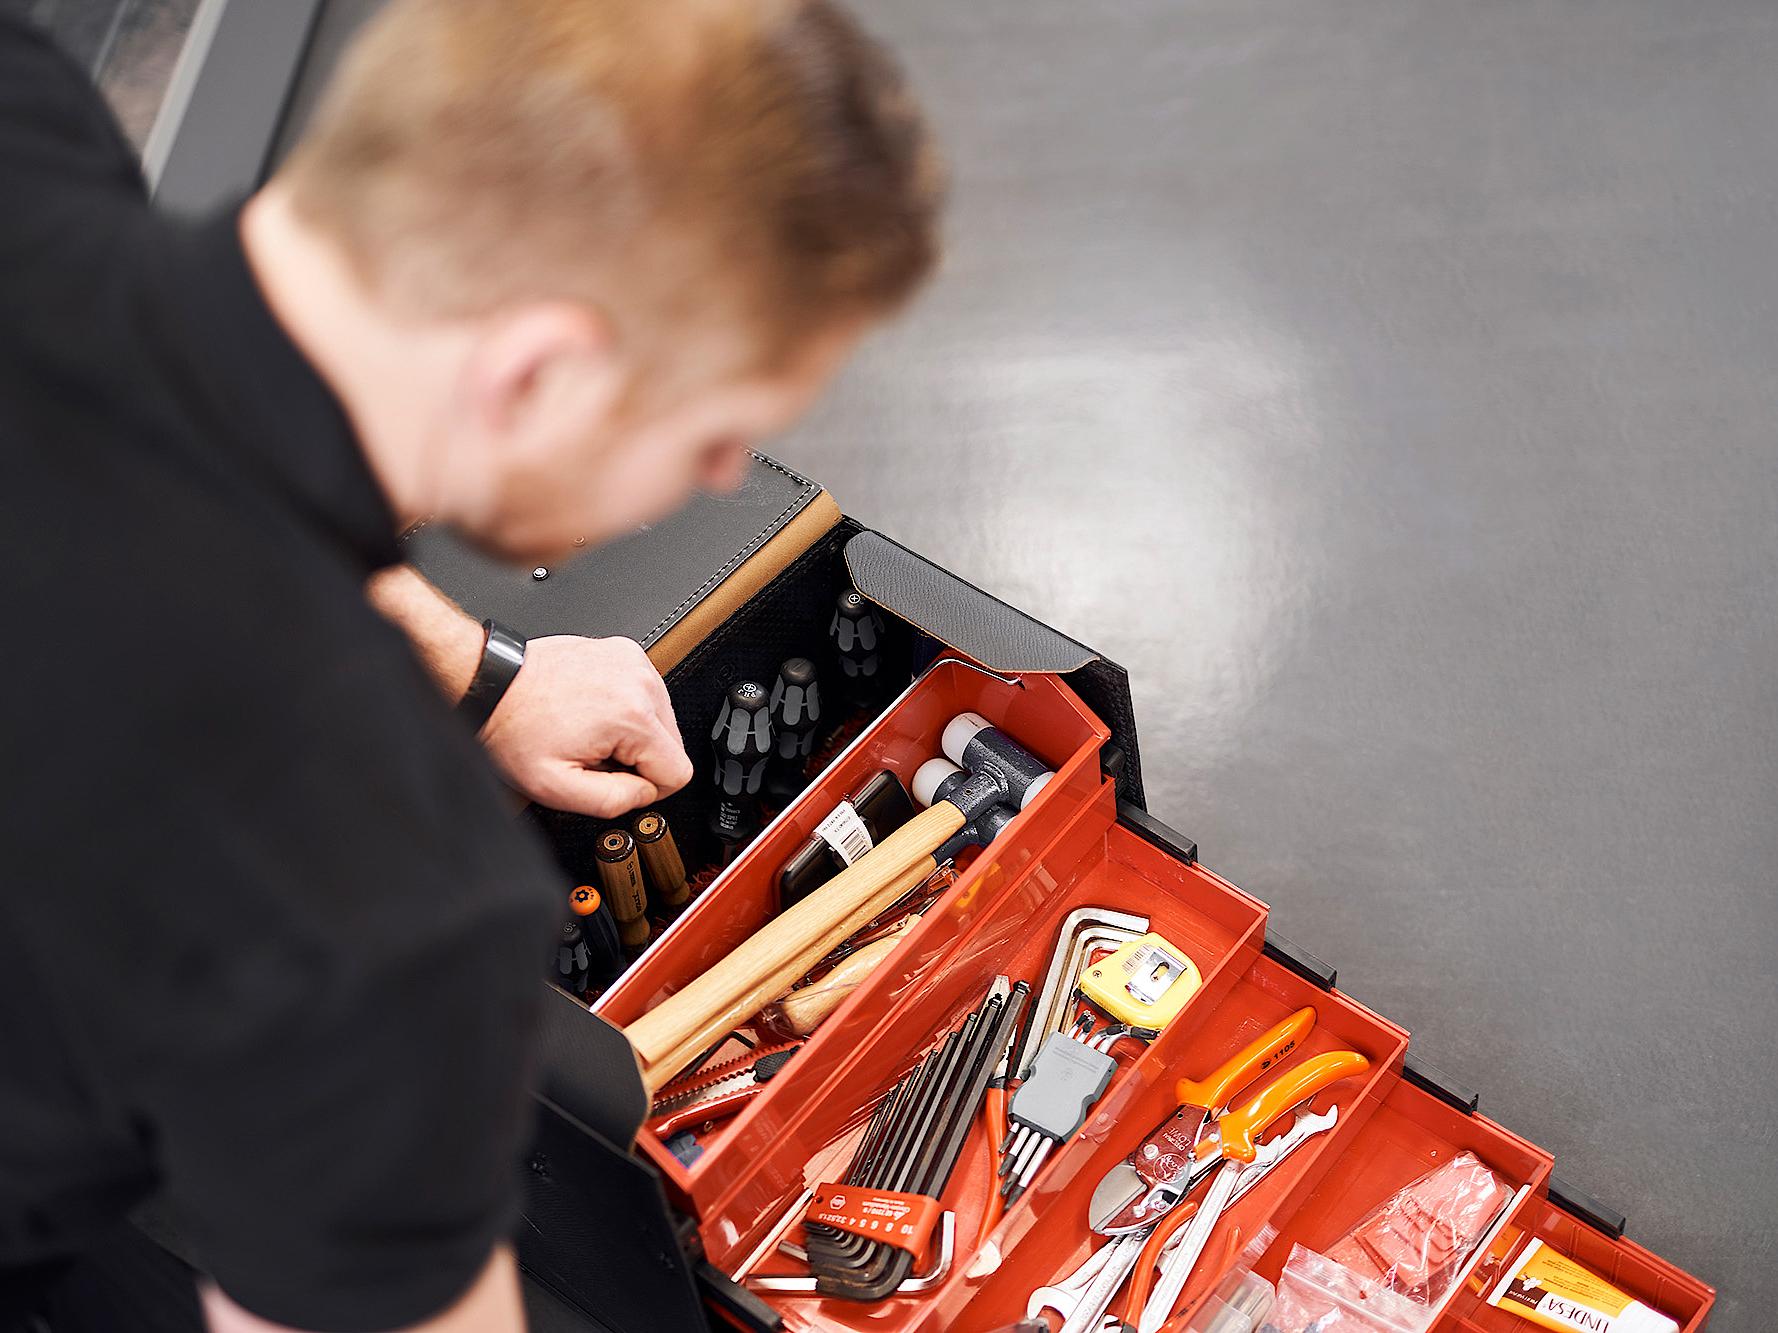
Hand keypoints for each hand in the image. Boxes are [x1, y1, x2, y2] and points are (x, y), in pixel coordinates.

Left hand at [480, 635, 693, 816]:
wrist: (494, 684)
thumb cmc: (516, 727)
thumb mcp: (556, 788)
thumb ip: (613, 802)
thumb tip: (644, 794)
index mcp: (633, 716)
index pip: (679, 772)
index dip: (647, 787)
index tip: (615, 778)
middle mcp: (640, 683)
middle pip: (673, 745)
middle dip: (638, 758)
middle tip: (596, 754)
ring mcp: (634, 663)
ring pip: (662, 720)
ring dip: (633, 733)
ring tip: (591, 730)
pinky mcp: (626, 653)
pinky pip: (647, 695)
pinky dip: (626, 708)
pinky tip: (594, 711)